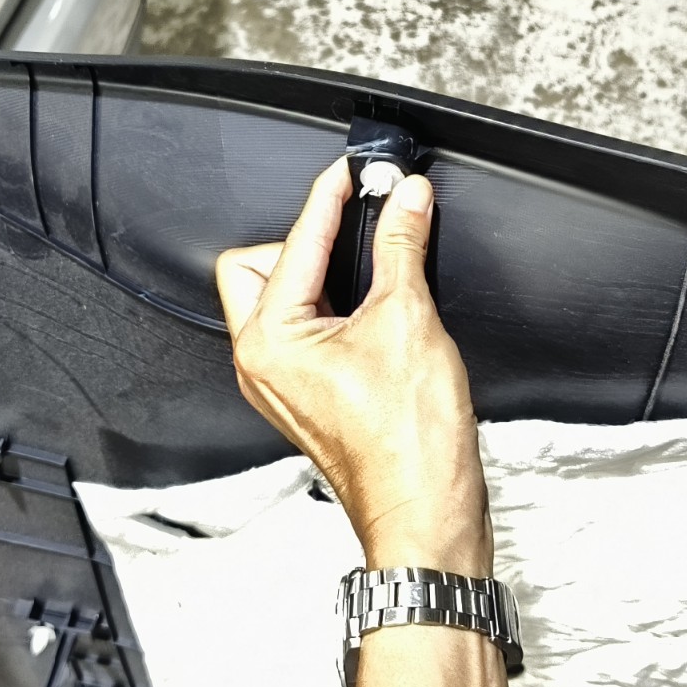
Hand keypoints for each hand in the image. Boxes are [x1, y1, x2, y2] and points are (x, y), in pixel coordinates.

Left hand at [216, 159, 490, 575]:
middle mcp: (260, 363)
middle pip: (258, 266)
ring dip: (322, 272)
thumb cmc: (410, 444)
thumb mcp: (410, 319)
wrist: (427, 512)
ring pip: (279, 299)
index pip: (295, 242)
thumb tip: (404, 200)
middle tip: (355, 223)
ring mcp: (280, 384)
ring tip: (372, 260)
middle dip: (306, 239)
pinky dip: (331, 306)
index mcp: (269, 340)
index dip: (331, 199)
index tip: (356, 173)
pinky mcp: (306, 396)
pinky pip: (301, 331)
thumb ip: (401, 247)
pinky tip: (374, 302)